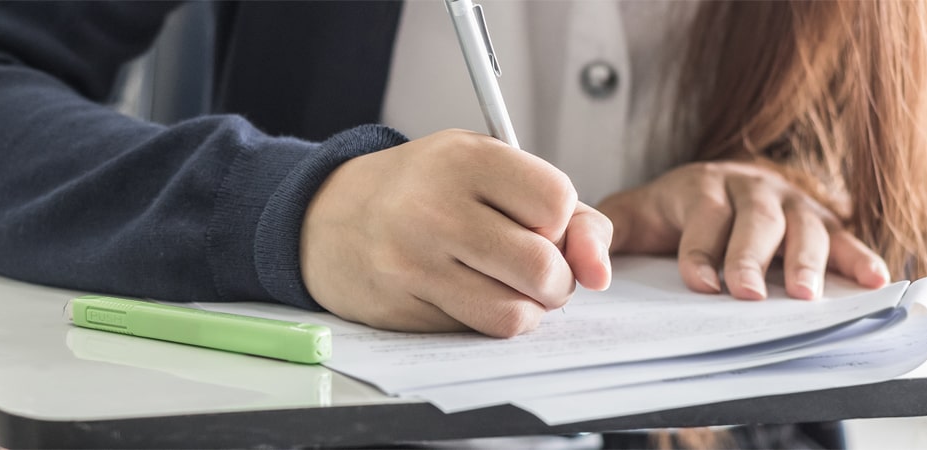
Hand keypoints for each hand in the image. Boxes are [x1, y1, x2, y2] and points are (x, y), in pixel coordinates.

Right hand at [300, 129, 612, 336]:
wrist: (328, 217)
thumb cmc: (419, 189)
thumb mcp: (487, 169)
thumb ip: (563, 210)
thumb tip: (598, 269)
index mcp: (465, 159)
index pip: (557, 203)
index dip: (562, 224)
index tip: (540, 224)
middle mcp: (436, 208)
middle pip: (542, 267)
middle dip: (555, 280)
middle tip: (536, 269)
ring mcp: (414, 261)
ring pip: (514, 313)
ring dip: (527, 309)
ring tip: (507, 286)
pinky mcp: (402, 305)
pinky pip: (476, 331)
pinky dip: (488, 321)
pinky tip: (469, 295)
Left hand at [598, 161, 888, 299]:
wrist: (704, 189)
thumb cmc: (663, 214)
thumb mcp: (628, 218)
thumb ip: (601, 234)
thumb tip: (584, 264)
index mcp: (700, 186)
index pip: (703, 215)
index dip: (701, 250)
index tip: (700, 284)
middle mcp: (749, 188)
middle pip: (755, 221)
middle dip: (750, 259)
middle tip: (746, 295)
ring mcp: (789, 202)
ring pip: (802, 227)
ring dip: (806, 261)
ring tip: (805, 296)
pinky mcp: (820, 220)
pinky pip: (843, 237)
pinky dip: (859, 257)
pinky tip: (873, 280)